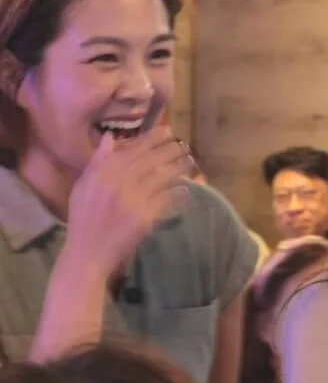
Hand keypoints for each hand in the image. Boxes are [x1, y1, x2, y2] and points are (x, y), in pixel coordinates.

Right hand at [64, 126, 194, 276]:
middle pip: (150, 161)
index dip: (152, 139)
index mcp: (101, 174)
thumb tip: (110, 136)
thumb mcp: (83, 187)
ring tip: (189, 161)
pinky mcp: (145, 216)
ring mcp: (132, 200)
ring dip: (178, 167)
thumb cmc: (83, 219)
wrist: (87, 252)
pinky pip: (166, 198)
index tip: (167, 131)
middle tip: (184, 145)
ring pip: (161, 177)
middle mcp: (117, 183)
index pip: (132, 150)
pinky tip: (186, 187)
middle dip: (169, 150)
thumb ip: (97, 161)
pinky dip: (177, 192)